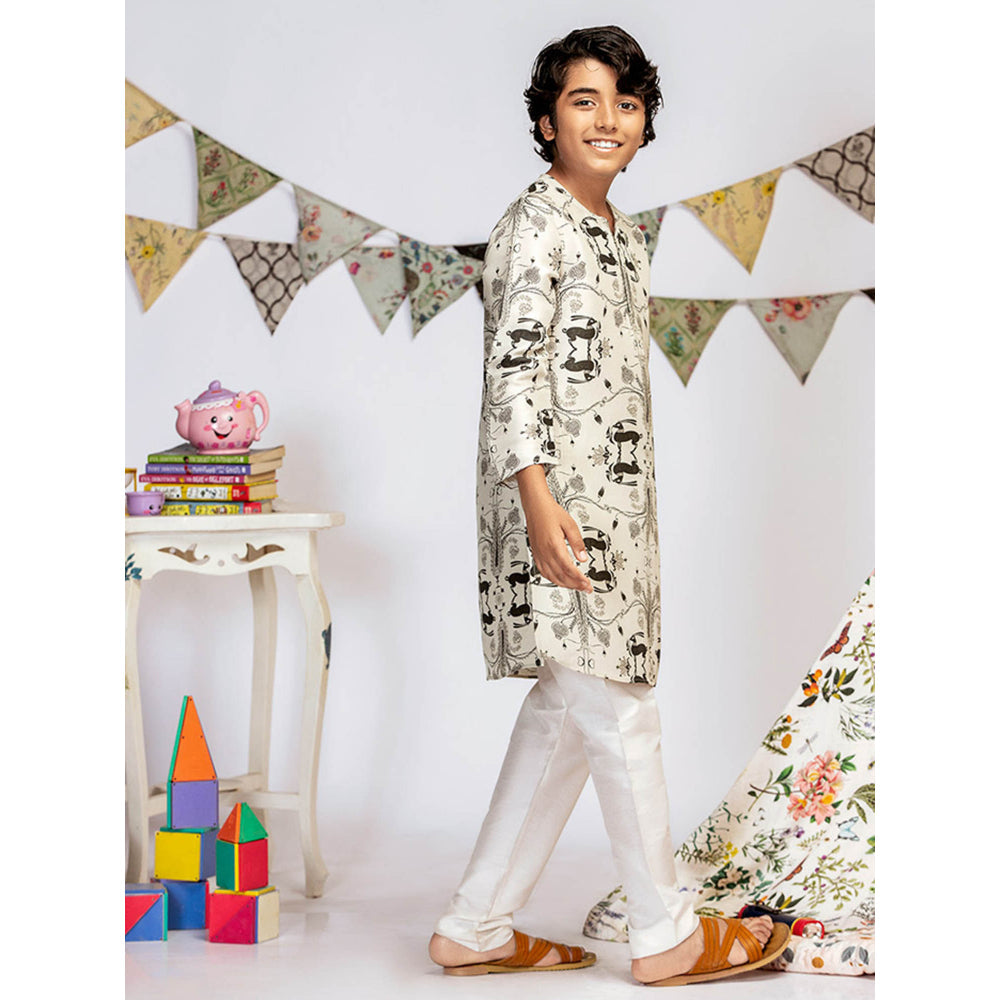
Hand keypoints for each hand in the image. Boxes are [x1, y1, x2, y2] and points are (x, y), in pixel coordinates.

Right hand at [516, 465, 592, 593]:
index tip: (587, 584)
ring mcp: (539, 554)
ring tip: (575, 586)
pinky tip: (559, 580)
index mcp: (554, 545)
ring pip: (551, 576)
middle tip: (585, 588)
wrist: (535, 506)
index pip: (568, 568)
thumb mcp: (570, 524)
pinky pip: (543, 572)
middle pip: (561, 575)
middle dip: (574, 585)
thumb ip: (577, 542)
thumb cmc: (550, 512)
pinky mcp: (536, 554)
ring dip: (564, 584)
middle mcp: (545, 552)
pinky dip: (552, 579)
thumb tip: (583, 557)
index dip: (579, 579)